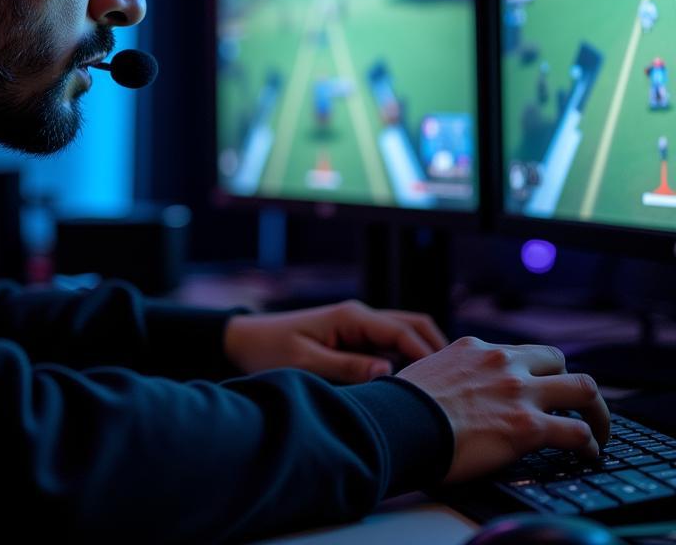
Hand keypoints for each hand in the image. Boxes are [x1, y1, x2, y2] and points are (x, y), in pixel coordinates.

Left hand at [223, 299, 447, 382]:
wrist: (246, 340)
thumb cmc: (271, 351)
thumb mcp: (307, 364)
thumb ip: (348, 368)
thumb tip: (389, 372)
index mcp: (352, 317)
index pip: (402, 332)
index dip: (426, 356)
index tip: (444, 383)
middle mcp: (361, 316)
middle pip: (414, 325)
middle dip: (437, 349)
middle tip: (457, 383)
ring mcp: (360, 326)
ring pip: (406, 333)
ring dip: (425, 353)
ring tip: (445, 386)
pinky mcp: (356, 337)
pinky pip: (392, 344)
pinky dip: (410, 358)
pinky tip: (417, 385)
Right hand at [397, 336, 609, 482]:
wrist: (399, 422)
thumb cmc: (402, 405)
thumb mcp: (426, 371)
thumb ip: (448, 374)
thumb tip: (443, 391)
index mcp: (475, 349)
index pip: (521, 352)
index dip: (534, 373)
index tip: (537, 390)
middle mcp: (502, 362)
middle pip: (559, 361)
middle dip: (569, 385)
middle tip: (573, 407)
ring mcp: (519, 392)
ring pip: (583, 388)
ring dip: (594, 410)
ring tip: (596, 431)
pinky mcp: (528, 426)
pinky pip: (578, 432)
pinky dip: (589, 445)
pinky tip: (585, 455)